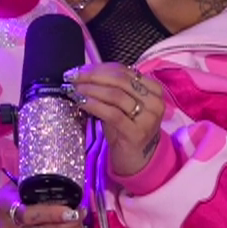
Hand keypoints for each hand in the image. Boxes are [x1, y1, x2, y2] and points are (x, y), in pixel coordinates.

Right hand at [0, 184, 83, 227]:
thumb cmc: (4, 206)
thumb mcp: (12, 191)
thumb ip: (32, 188)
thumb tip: (63, 186)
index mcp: (5, 211)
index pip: (30, 215)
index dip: (54, 214)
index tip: (72, 210)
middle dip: (71, 224)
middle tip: (81, 214)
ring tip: (79, 226)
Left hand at [67, 64, 168, 179]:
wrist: (135, 159)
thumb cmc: (125, 128)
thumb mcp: (120, 104)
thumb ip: (110, 86)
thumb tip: (82, 72)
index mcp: (153, 89)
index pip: (122, 71)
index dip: (97, 68)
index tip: (77, 69)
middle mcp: (154, 102)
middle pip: (119, 80)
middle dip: (91, 76)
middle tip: (72, 77)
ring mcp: (148, 118)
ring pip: (115, 95)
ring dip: (90, 90)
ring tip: (74, 90)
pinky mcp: (137, 133)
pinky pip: (111, 113)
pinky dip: (94, 104)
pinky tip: (81, 102)